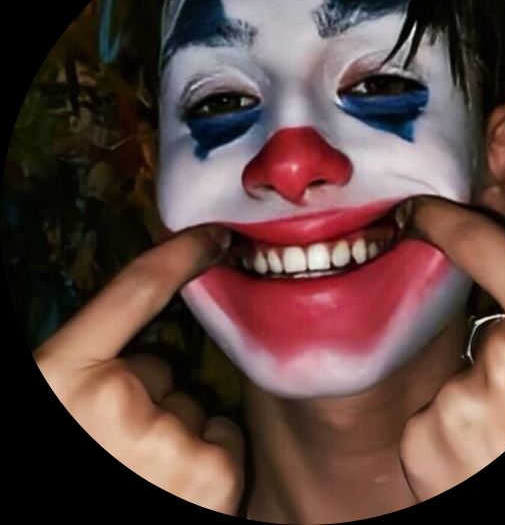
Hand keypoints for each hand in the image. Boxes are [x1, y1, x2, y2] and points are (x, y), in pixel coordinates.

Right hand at [34, 226, 243, 513]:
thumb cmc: (78, 442)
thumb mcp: (62, 393)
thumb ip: (93, 364)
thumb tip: (149, 317)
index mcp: (62, 378)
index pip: (134, 290)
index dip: (177, 253)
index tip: (214, 233)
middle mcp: (117, 407)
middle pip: (164, 368)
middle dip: (148, 399)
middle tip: (115, 446)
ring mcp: (172, 445)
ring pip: (194, 406)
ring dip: (176, 435)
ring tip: (142, 476)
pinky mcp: (215, 478)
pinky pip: (222, 439)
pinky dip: (205, 461)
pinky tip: (173, 491)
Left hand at [399, 197, 504, 499]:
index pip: (486, 247)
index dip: (445, 219)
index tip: (417, 209)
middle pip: (480, 330)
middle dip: (501, 355)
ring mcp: (459, 408)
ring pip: (458, 381)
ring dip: (481, 402)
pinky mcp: (424, 451)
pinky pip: (434, 422)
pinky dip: (454, 437)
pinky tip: (488, 464)